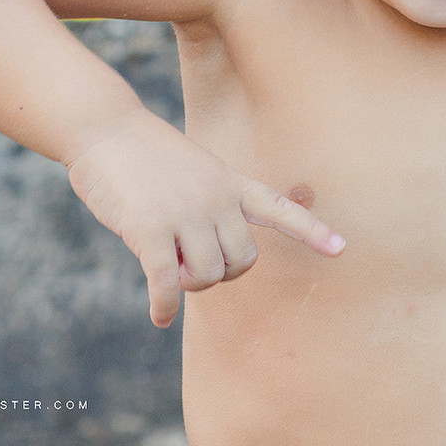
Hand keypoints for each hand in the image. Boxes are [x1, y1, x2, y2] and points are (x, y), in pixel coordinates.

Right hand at [66, 113, 343, 327]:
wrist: (105, 129)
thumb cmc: (145, 154)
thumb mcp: (196, 170)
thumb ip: (213, 206)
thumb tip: (212, 260)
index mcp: (231, 183)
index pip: (280, 209)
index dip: (311, 231)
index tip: (341, 249)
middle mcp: (216, 198)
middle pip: (242, 262)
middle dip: (220, 275)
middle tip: (191, 265)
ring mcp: (184, 213)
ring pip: (209, 276)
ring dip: (189, 285)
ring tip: (167, 268)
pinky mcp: (149, 228)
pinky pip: (168, 282)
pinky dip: (164, 305)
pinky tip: (159, 316)